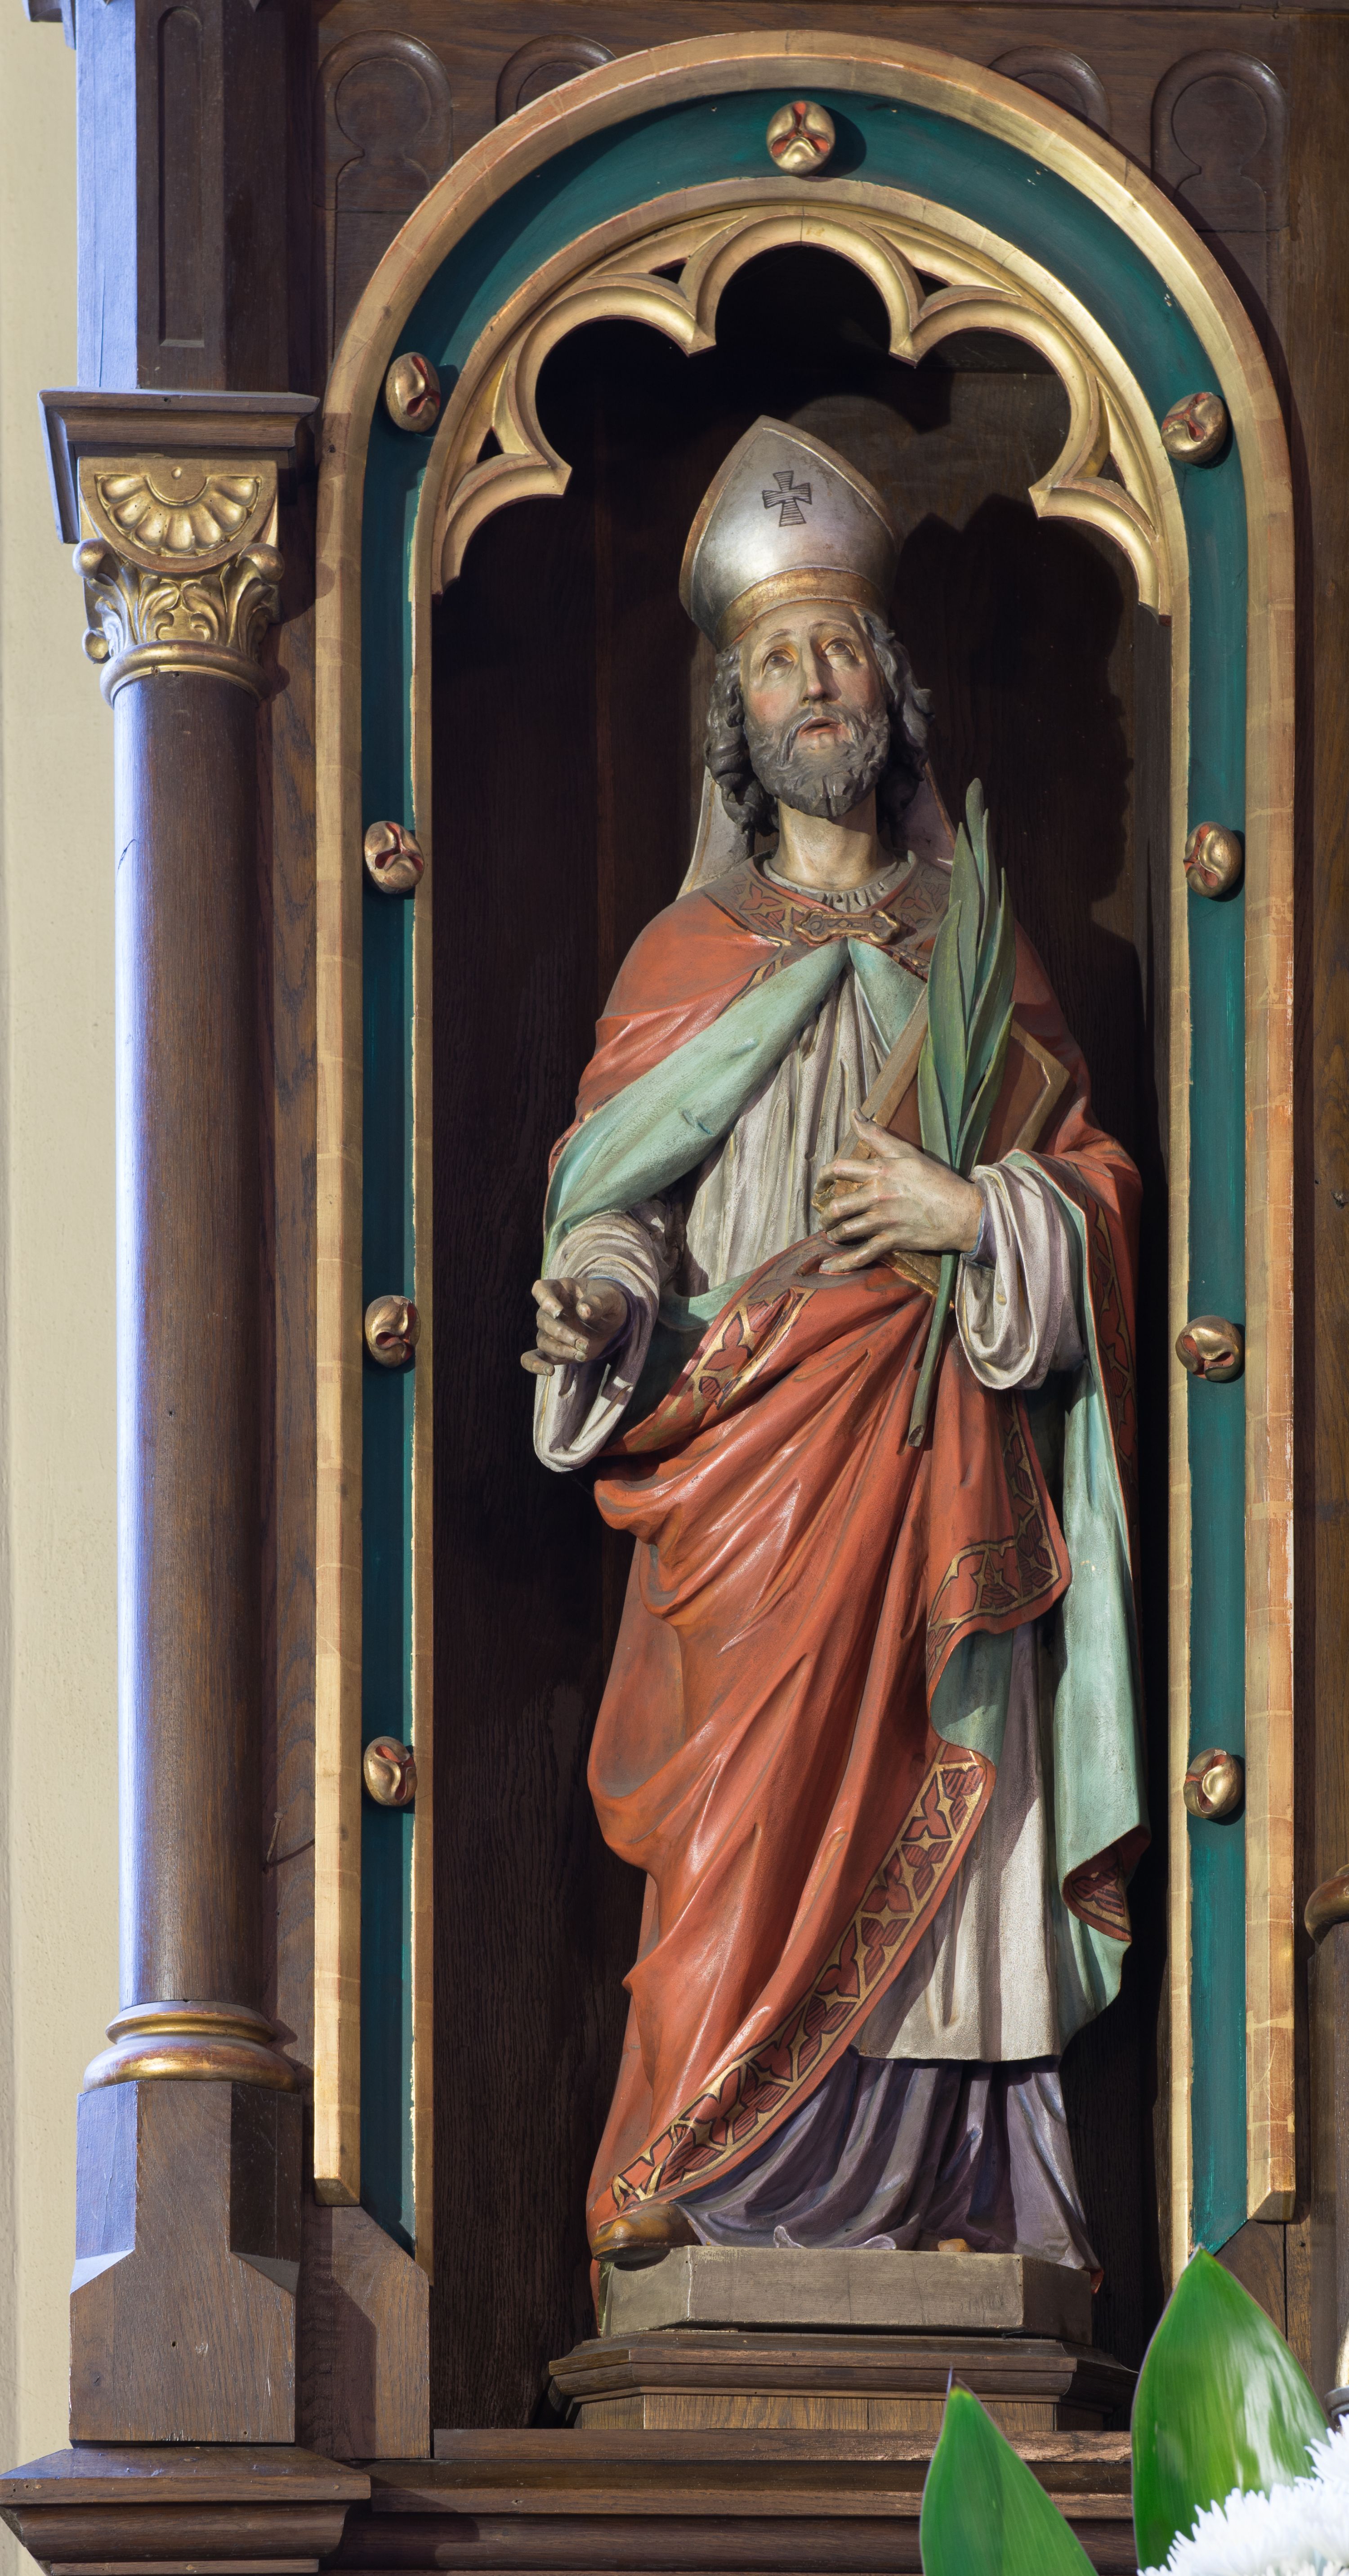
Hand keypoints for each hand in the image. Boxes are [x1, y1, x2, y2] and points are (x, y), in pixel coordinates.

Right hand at [521, 1276, 628, 1376]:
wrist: (610, 1319)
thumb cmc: (608, 1302)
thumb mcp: (610, 1298)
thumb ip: (598, 1302)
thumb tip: (583, 1311)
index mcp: (560, 1289)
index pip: (541, 1290)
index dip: (545, 1300)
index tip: (558, 1312)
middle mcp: (549, 1310)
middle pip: (544, 1321)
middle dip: (563, 1335)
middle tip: (585, 1344)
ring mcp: (548, 1330)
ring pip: (543, 1341)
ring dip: (561, 1350)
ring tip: (583, 1355)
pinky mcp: (552, 1349)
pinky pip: (533, 1357)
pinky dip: (535, 1365)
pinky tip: (549, 1371)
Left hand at [818, 1118, 982, 1271]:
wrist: (963, 1211)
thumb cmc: (938, 1180)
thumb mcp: (908, 1152)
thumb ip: (877, 1135)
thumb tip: (854, 1112)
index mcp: (881, 1171)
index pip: (839, 1169)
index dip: (823, 1177)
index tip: (821, 1183)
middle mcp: (878, 1195)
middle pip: (837, 1205)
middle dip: (825, 1214)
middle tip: (824, 1216)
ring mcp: (883, 1220)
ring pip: (846, 1230)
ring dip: (833, 1233)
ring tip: (832, 1234)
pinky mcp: (892, 1240)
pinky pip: (863, 1254)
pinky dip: (844, 1263)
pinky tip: (829, 1267)